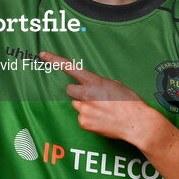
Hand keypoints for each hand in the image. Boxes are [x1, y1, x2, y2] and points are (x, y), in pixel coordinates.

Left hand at [39, 50, 162, 145]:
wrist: (136, 123)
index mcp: (94, 81)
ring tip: (103, 111)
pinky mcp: (84, 123)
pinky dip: (90, 119)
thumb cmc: (130, 103)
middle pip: (70, 90)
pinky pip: (82, 118)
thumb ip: (99, 84)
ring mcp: (84, 109)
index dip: (55, 60)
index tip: (42, 54)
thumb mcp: (115, 85)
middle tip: (93, 98)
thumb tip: (92, 88)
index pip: (70, 67)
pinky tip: (102, 120)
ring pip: (77, 105)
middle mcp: (86, 94)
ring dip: (86, 107)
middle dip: (78, 93)